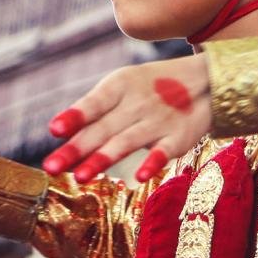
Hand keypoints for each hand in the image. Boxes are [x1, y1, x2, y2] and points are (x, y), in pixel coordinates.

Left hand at [44, 54, 211, 182]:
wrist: (206, 80)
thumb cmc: (150, 88)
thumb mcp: (122, 88)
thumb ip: (94, 110)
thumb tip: (59, 134)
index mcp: (119, 86)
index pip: (94, 103)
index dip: (75, 116)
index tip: (54, 130)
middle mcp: (137, 103)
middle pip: (103, 128)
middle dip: (76, 149)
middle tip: (51, 167)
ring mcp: (158, 121)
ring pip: (126, 142)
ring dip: (103, 158)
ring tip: (80, 177)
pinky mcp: (179, 137)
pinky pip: (164, 151)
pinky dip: (153, 162)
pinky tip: (140, 176)